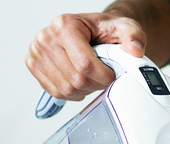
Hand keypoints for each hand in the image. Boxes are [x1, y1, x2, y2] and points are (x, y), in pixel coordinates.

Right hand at [26, 13, 146, 100]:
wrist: (93, 31)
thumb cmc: (105, 30)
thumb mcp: (124, 27)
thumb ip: (134, 36)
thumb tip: (135, 49)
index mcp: (65, 25)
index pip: (84, 63)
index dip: (104, 76)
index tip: (113, 74)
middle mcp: (46, 37)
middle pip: (75, 79)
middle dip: (96, 84)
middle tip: (104, 76)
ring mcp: (37, 52)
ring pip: (66, 89)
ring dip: (85, 89)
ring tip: (92, 76)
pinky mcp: (34, 65)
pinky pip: (56, 92)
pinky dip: (72, 92)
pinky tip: (80, 81)